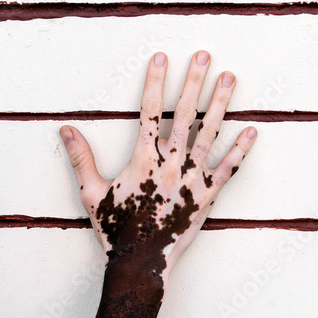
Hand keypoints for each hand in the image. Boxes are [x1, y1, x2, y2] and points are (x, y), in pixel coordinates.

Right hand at [59, 51, 256, 283]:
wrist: (141, 261)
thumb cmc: (116, 229)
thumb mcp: (91, 193)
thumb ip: (80, 159)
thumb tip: (65, 129)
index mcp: (143, 159)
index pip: (150, 110)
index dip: (155, 81)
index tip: (163, 57)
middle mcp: (170, 163)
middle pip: (185, 114)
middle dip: (194, 81)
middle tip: (204, 55)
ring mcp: (192, 178)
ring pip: (209, 133)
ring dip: (220, 104)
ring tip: (230, 78)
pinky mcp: (207, 195)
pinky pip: (228, 169)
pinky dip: (240, 149)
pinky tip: (251, 131)